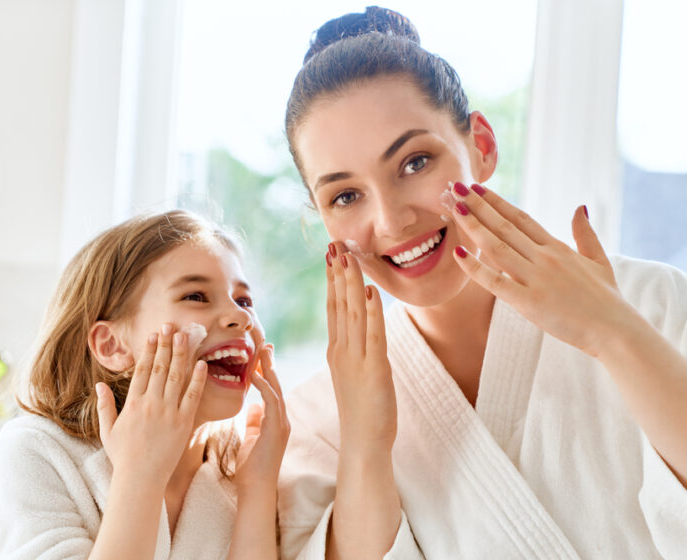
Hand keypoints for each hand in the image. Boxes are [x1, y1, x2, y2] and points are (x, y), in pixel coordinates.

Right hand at [95, 324, 207, 483]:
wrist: (141, 479)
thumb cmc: (123, 457)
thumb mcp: (107, 430)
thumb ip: (104, 406)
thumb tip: (98, 385)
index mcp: (133, 403)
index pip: (142, 369)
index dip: (149, 350)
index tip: (154, 334)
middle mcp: (151, 403)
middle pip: (160, 367)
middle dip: (166, 344)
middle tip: (171, 325)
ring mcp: (169, 412)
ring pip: (176, 376)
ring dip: (181, 354)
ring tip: (186, 335)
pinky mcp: (184, 422)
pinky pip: (192, 396)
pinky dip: (198, 379)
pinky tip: (202, 363)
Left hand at [234, 345, 289, 495]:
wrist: (256, 489)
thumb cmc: (251, 469)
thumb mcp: (250, 439)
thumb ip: (254, 423)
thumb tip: (253, 408)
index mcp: (275, 421)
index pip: (272, 390)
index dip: (267, 372)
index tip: (260, 356)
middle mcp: (282, 420)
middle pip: (277, 385)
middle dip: (270, 365)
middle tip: (264, 345)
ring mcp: (282, 424)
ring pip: (277, 390)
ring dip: (269, 370)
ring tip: (262, 353)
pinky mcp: (277, 429)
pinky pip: (272, 402)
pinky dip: (264, 387)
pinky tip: (255, 376)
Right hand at [326, 243, 396, 451]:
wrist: (363, 445)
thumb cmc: (362, 412)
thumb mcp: (354, 375)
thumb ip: (355, 349)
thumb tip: (360, 327)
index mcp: (337, 351)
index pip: (333, 308)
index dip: (332, 280)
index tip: (332, 256)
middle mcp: (342, 351)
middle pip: (339, 304)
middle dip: (338, 272)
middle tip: (336, 244)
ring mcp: (356, 360)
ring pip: (352, 313)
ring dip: (350, 283)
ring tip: (348, 256)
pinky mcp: (374, 370)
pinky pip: (372, 335)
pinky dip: (371, 312)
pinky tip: (369, 291)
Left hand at [446, 182, 631, 356]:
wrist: (615, 330)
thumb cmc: (606, 299)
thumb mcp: (599, 260)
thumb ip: (585, 234)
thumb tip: (579, 208)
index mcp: (557, 248)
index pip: (521, 218)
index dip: (498, 202)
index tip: (479, 188)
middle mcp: (544, 258)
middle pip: (504, 227)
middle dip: (479, 206)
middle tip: (457, 188)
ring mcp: (535, 278)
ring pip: (497, 247)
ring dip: (474, 226)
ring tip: (455, 209)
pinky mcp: (528, 301)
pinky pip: (495, 281)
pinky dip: (475, 267)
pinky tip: (458, 253)